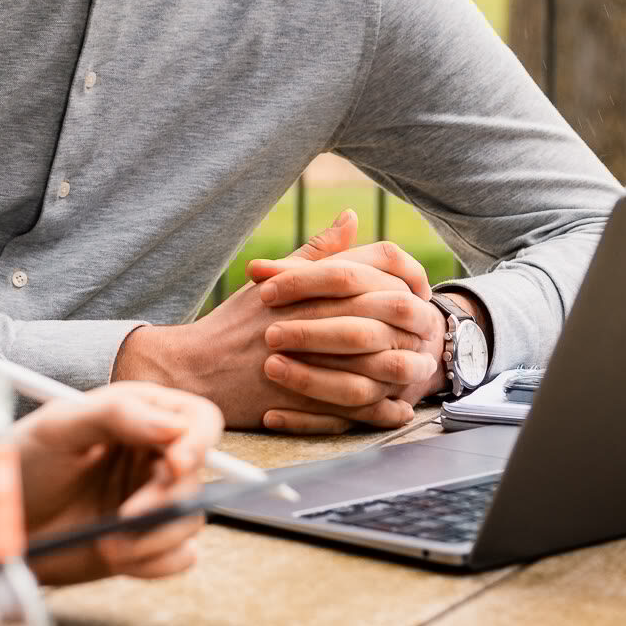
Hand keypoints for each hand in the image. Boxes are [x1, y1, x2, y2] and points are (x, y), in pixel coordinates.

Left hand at [11, 381, 221, 584]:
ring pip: (190, 519)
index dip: (198, 441)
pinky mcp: (148, 543)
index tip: (176, 464)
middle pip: (196, 477)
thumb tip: (169, 425)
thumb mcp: (59, 427)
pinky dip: (153, 562)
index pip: (197, 420)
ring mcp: (152, 501)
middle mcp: (152, 456)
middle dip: (165, 501)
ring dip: (153, 538)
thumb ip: (115, 415)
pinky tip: (116, 556)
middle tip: (127, 518)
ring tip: (107, 542)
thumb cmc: (25, 463)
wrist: (2, 525)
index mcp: (140, 414)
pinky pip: (179, 557)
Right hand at [113, 213, 439, 432]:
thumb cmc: (235, 323)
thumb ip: (318, 251)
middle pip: (385, 311)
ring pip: (381, 361)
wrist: (197, 370)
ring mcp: (314, 361)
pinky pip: (362, 407)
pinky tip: (397, 406)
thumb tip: (353, 216)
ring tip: (419, 368)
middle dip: (414, 320)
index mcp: (308, 286)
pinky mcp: (310, 402)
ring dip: (406, 366)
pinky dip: (384, 408)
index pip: (372, 269)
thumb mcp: (273, 279)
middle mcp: (314, 318)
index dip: (403, 277)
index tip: (415, 289)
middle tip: (427, 328)